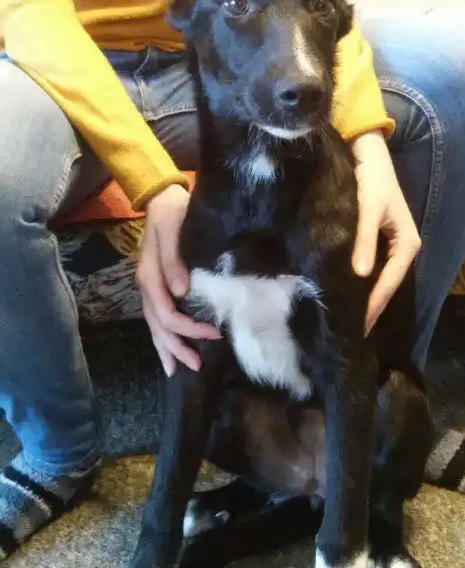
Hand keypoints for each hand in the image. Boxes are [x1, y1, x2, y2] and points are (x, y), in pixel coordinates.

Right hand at [136, 183, 219, 375]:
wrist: (161, 198)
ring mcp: (150, 288)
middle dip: (177, 347)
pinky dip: (162, 337)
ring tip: (179, 369)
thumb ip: (173, 259)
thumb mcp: (172, 227)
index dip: (189, 328)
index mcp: (151, 276)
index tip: (214, 333)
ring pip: (155, 326)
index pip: (167, 313)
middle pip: (159, 326)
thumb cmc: (172, 211)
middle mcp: (147, 286)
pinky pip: (157, 318)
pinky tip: (169, 351)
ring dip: (167, 348)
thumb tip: (181, 291)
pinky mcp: (156, 286)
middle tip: (198, 365)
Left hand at [351, 130, 420, 335]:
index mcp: (408, 243)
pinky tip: (346, 293)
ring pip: (379, 279)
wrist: (367, 153)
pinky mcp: (377, 240)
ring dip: (366, 297)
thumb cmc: (371, 179)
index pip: (390, 282)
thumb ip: (363, 240)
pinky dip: (360, 283)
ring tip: (348, 320)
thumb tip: (361, 275)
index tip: (358, 327)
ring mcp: (390, 245)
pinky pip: (372, 268)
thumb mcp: (367, 209)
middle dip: (371, 307)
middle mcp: (402, 248)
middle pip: (386, 285)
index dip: (374, 305)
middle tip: (351, 332)